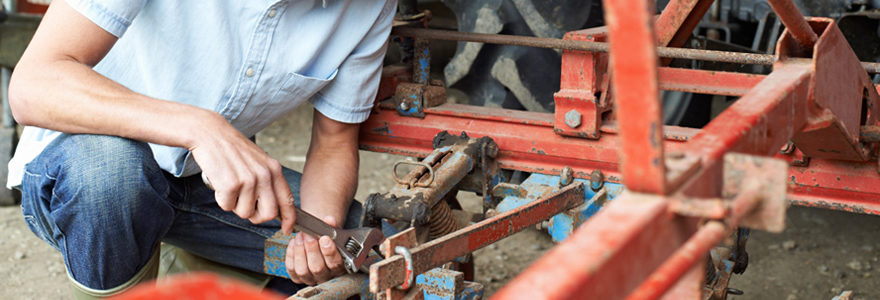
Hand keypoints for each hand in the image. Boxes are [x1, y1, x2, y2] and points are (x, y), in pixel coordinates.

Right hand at [189, 112, 295, 233]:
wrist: (210, 134)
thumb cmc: (232, 150)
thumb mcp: (258, 162)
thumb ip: (268, 182)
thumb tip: (272, 210)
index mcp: (274, 169)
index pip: (288, 200)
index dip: (289, 219)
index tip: (286, 229)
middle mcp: (265, 175)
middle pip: (268, 214)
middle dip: (256, 216)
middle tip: (244, 206)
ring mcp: (248, 180)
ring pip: (245, 213)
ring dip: (235, 205)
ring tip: (230, 185)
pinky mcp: (230, 184)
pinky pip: (227, 206)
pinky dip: (221, 199)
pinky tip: (220, 182)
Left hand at [286, 215, 345, 284]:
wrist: (318, 243)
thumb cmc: (327, 240)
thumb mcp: (333, 232)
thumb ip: (332, 226)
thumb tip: (329, 220)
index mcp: (339, 266)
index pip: (335, 263)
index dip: (329, 252)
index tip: (325, 238)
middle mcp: (325, 276)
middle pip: (317, 268)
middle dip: (311, 249)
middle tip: (308, 235)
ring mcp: (310, 278)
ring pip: (303, 270)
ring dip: (299, 251)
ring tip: (300, 236)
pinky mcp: (297, 277)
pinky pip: (291, 269)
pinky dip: (291, 255)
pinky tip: (294, 243)